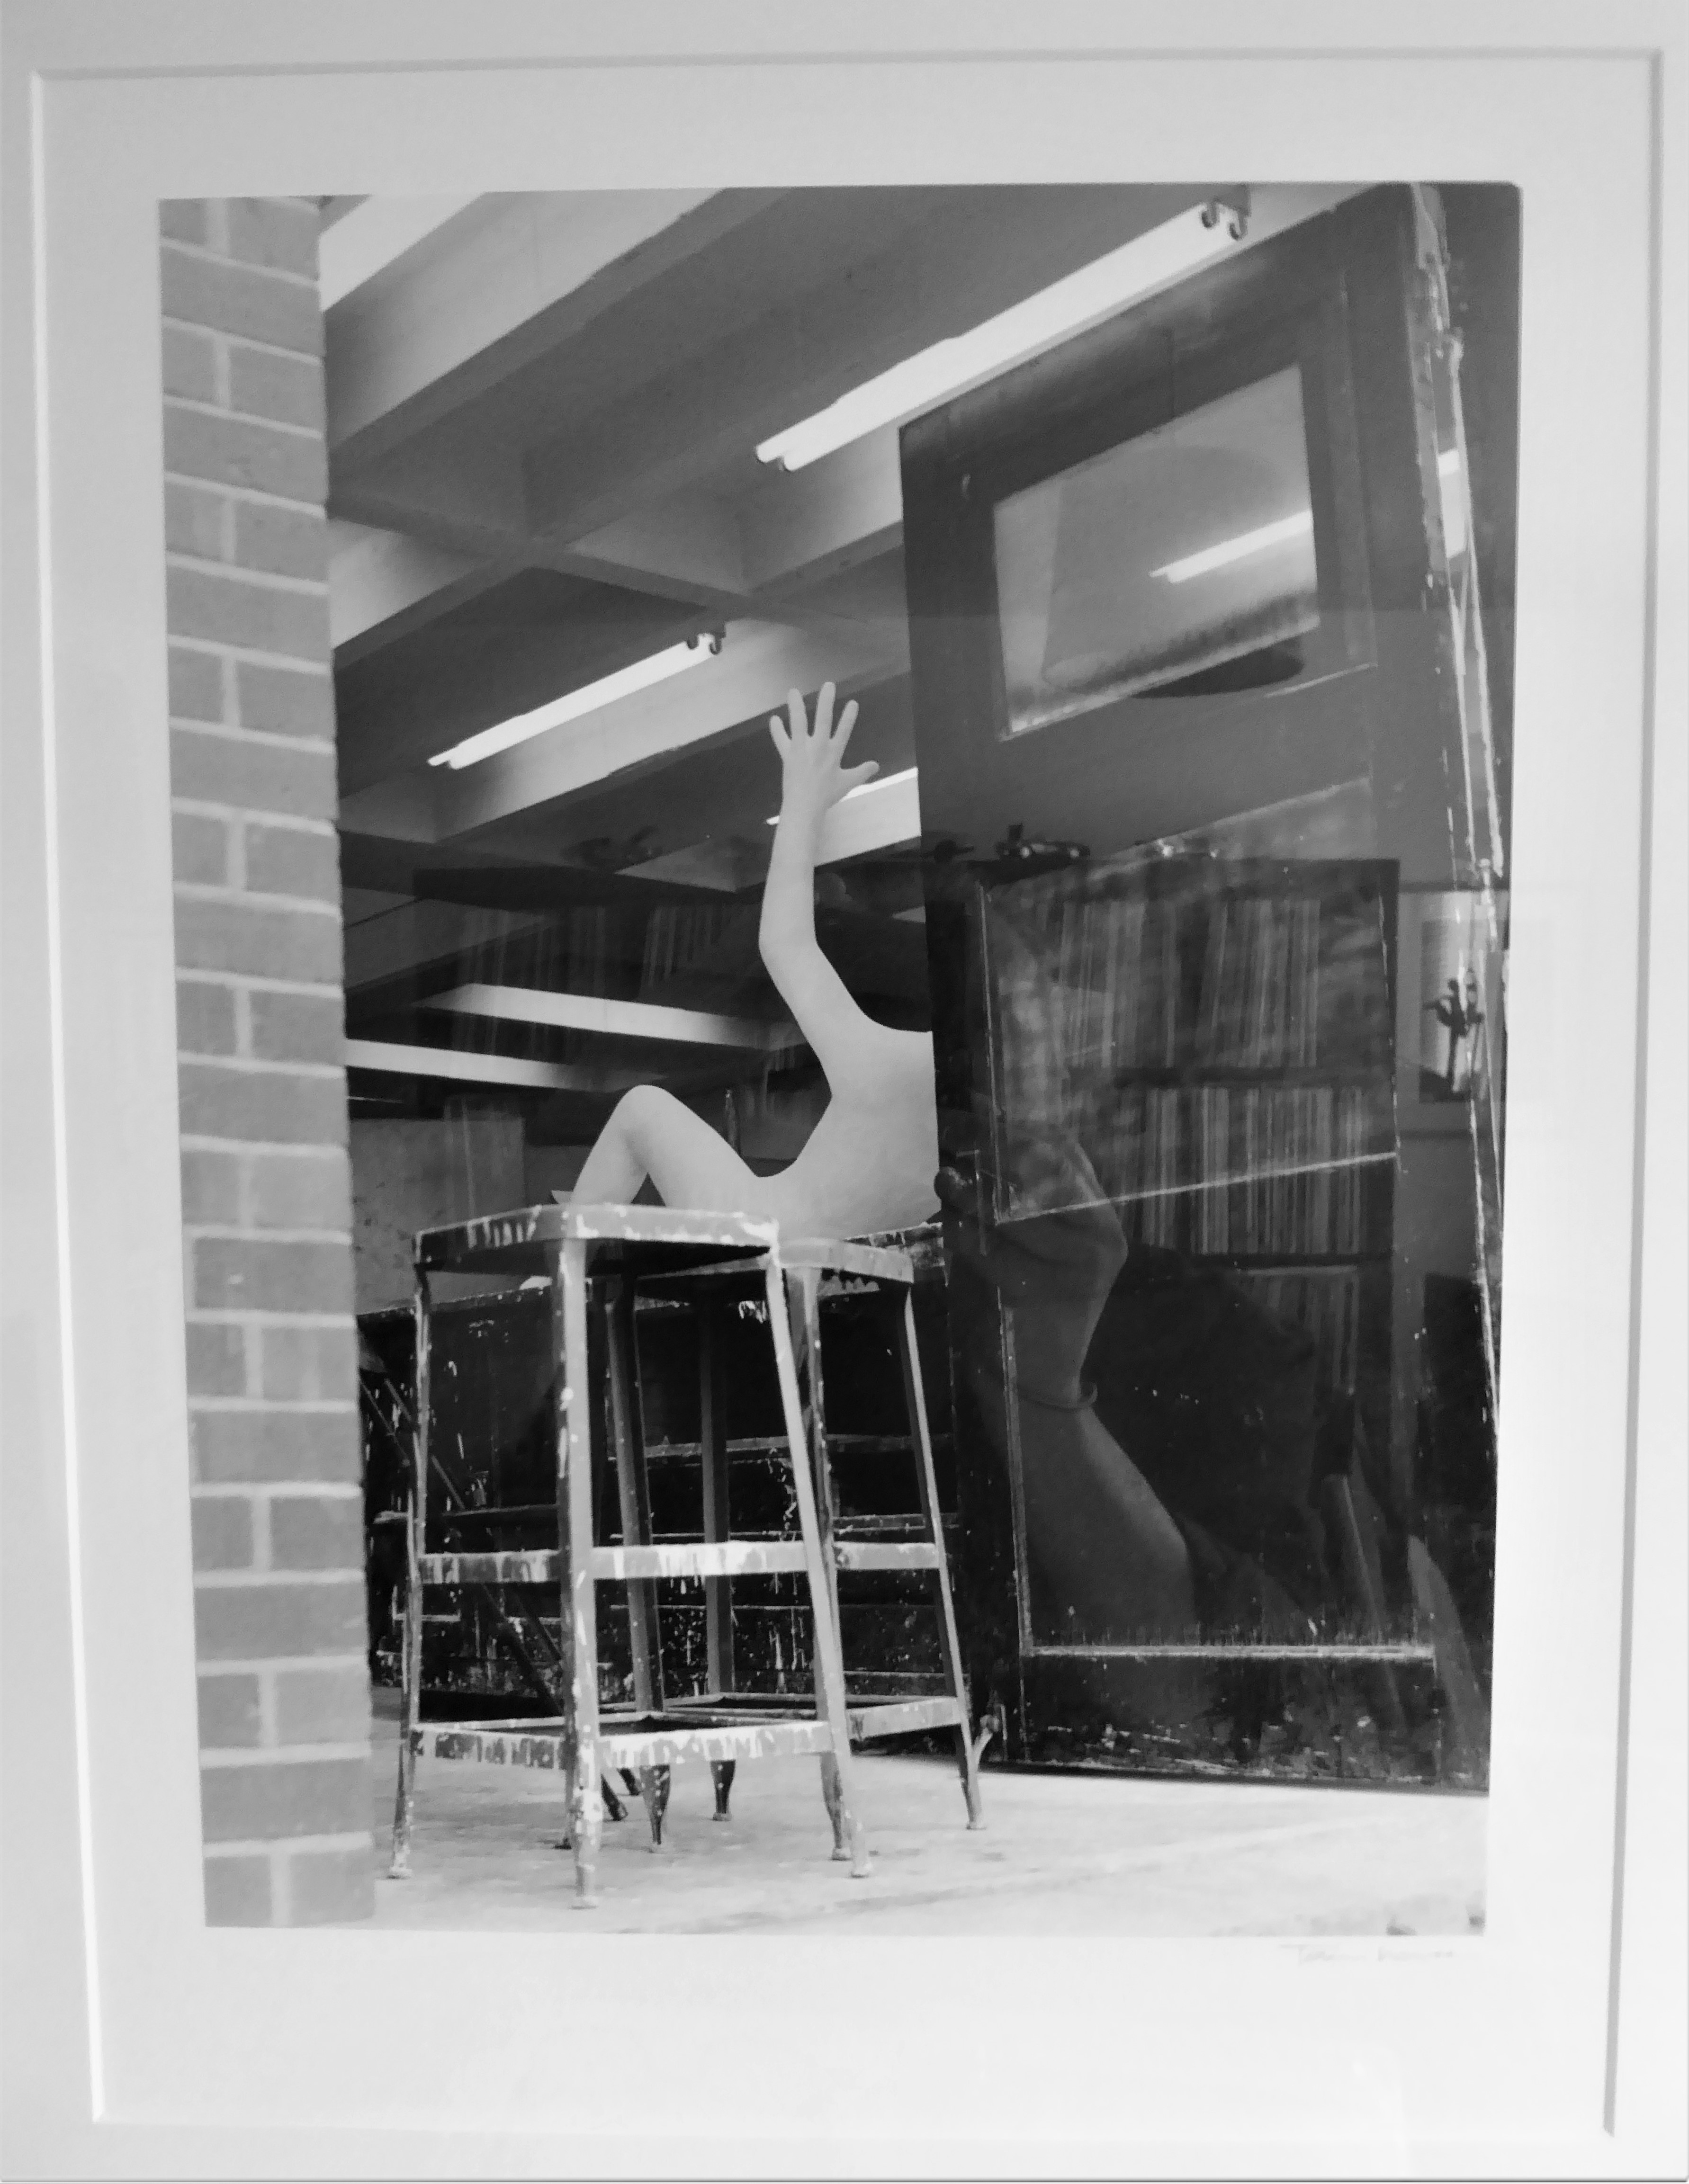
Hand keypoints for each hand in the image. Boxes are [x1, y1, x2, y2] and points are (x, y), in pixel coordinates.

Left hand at [768, 682, 876, 826]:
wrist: (804, 806)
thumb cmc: (827, 795)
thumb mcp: (847, 783)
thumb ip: (862, 772)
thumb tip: (876, 766)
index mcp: (834, 753)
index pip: (844, 730)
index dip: (849, 716)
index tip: (852, 702)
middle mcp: (818, 747)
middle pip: (823, 719)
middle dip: (826, 701)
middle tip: (828, 685)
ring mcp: (802, 749)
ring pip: (798, 723)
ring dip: (795, 706)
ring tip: (793, 691)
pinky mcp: (788, 755)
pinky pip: (781, 739)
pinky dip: (777, 729)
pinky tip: (774, 719)